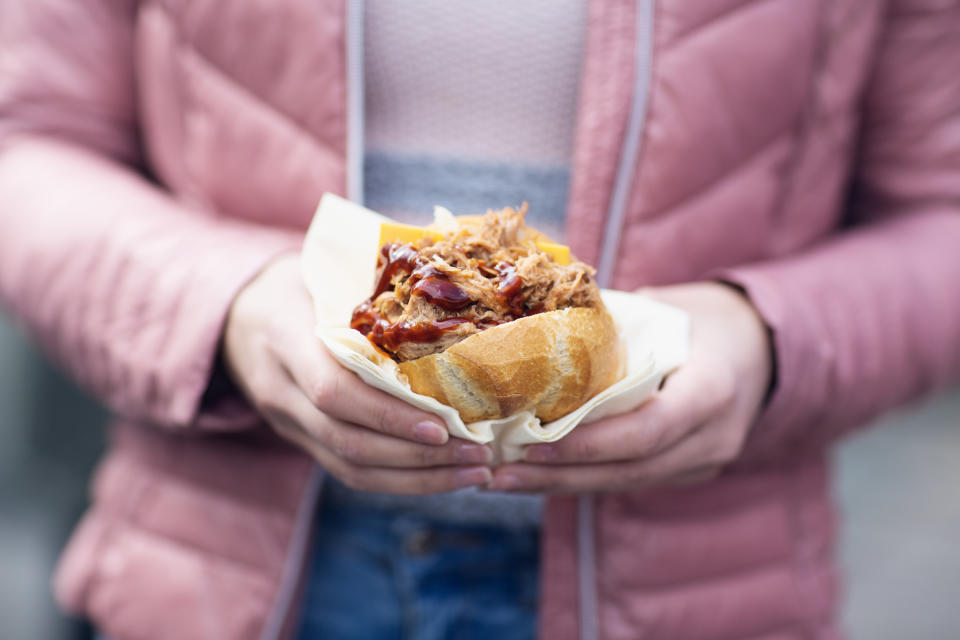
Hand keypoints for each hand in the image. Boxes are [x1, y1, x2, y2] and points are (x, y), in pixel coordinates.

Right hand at [223, 254, 492, 493]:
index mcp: (284, 337)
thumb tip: (447, 276)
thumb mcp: (322, 270)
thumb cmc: (295, 283)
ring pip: (350, 467)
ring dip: (417, 478)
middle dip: (417, 456)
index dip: (388, 414)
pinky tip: (444, 474)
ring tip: (473, 472)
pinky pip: (349, 472)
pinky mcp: (301, 440)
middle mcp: (280, 389)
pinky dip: (400, 480)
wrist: (234, 316)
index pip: (332, 390)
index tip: (443, 425)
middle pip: (347, 439)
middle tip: (478, 456)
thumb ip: (369, 281)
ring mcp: (287, 422)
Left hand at [489, 282, 771, 492]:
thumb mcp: (666, 311)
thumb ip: (611, 328)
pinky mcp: (687, 471)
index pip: (648, 430)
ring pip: (624, 483)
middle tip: (499, 471)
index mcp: (713, 389)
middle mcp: (713, 437)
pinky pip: (629, 480)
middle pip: (629, 469)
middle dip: (559, 475)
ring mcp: (703, 461)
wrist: (762, 347)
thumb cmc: (703, 319)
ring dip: (561, 484)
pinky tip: (537, 474)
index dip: (589, 443)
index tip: (532, 443)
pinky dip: (581, 477)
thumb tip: (532, 329)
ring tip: (503, 479)